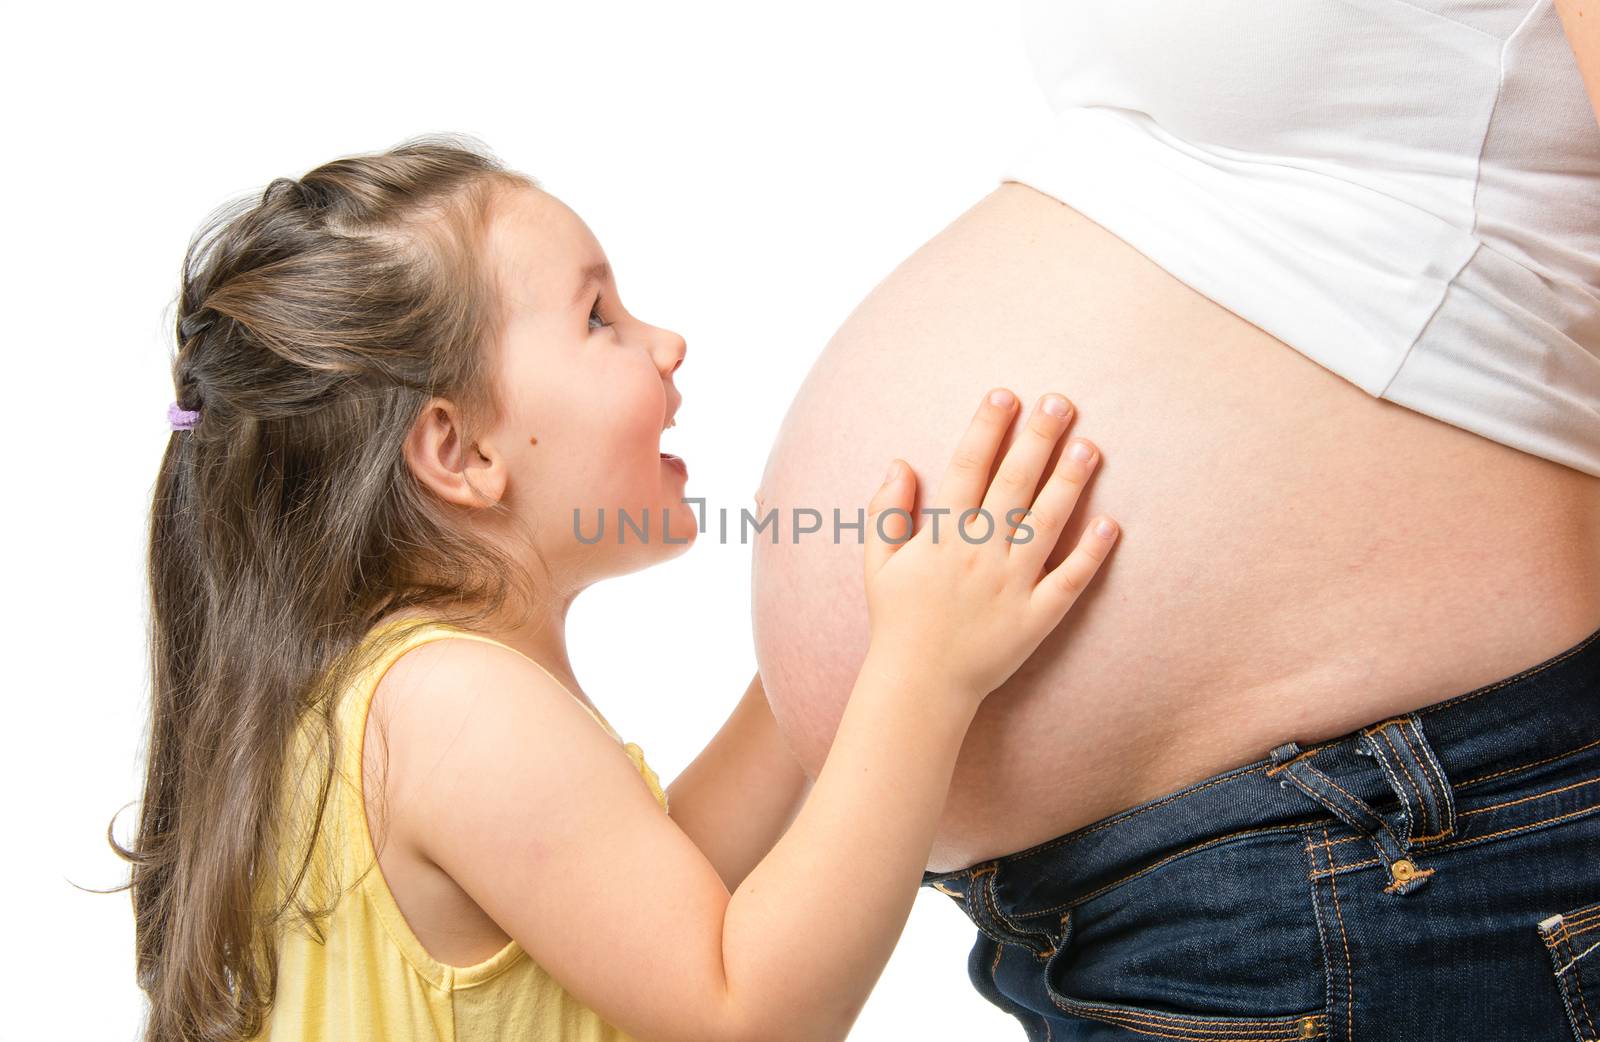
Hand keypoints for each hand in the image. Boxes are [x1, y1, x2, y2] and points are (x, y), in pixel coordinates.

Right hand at [861, 387, 1117, 705]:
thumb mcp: (878, 562)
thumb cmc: (897, 620)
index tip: (1005, 395)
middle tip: (1060, 401)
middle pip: (1012, 485)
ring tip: (1089, 446)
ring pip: (1045, 524)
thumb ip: (888, 510)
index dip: (986, 429)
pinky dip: (1090, 554)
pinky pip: (1068, 581)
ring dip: (1068, 483)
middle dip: (1037, 439)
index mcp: (941, 536)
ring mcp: (1011, 585)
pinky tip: (1110, 524)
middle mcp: (978, 554)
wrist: (920, 685)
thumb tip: (899, 462)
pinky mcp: (1036, 617)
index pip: (967, 468)